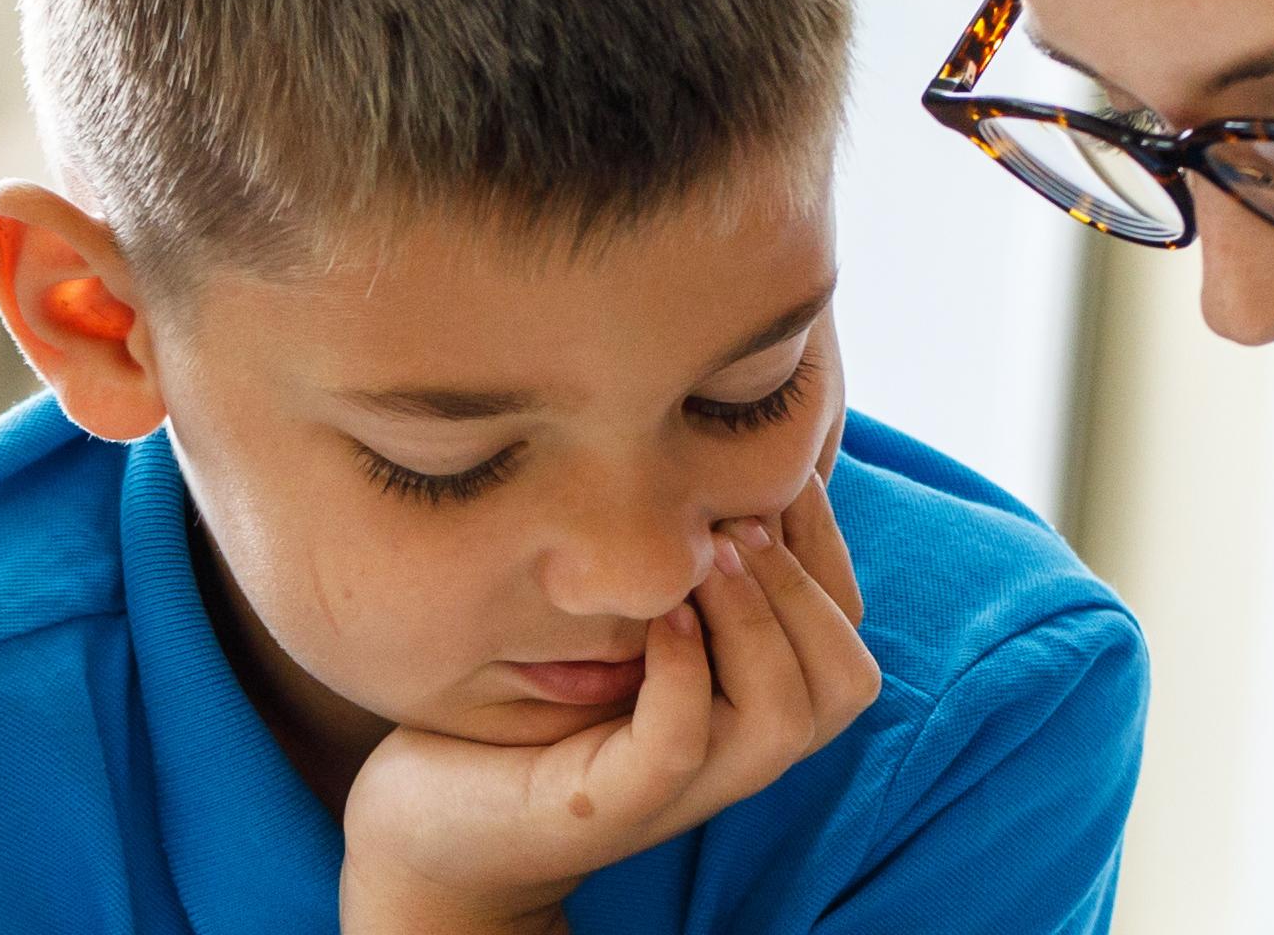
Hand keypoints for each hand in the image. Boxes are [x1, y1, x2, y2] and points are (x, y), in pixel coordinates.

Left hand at [334, 483, 882, 934]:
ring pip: (784, 719)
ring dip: (757, 621)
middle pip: (844, 681)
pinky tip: (656, 615)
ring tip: (705, 559)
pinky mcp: (607, 805)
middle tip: (732, 523)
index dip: (826, 545)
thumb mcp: (614, 624)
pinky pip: (679, 743)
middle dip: (803, 584)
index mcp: (745, 707)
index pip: (845, 631)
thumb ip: (679, 570)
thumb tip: (726, 457)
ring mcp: (674, 789)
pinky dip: (682, 672)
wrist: (428, 815)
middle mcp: (730, 756)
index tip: (776, 474)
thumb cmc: (519, 705)